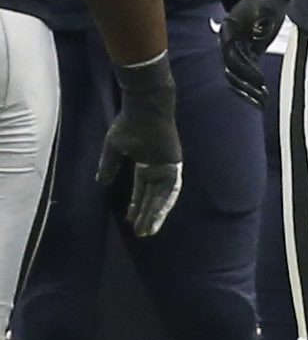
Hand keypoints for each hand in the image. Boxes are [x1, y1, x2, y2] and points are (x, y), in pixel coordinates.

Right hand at [96, 54, 182, 236]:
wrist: (144, 107)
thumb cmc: (129, 123)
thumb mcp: (115, 147)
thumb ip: (109, 165)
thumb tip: (101, 182)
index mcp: (145, 163)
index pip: (141, 190)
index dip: (136, 205)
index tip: (130, 220)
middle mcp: (158, 167)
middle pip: (153, 197)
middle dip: (146, 215)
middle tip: (140, 233)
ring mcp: (168, 166)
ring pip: (162, 196)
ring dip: (155, 213)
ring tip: (147, 230)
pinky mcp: (174, 163)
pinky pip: (171, 188)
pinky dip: (164, 202)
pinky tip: (157, 215)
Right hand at [220, 0, 287, 106]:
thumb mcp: (267, 4)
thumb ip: (263, 17)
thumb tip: (259, 31)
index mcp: (229, 30)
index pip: (231, 55)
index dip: (244, 69)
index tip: (260, 80)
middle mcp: (229, 41)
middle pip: (231, 69)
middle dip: (244, 85)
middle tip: (260, 98)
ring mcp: (237, 48)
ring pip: (237, 74)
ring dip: (247, 89)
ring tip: (262, 101)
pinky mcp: (248, 52)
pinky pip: (247, 72)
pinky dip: (253, 83)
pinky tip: (263, 94)